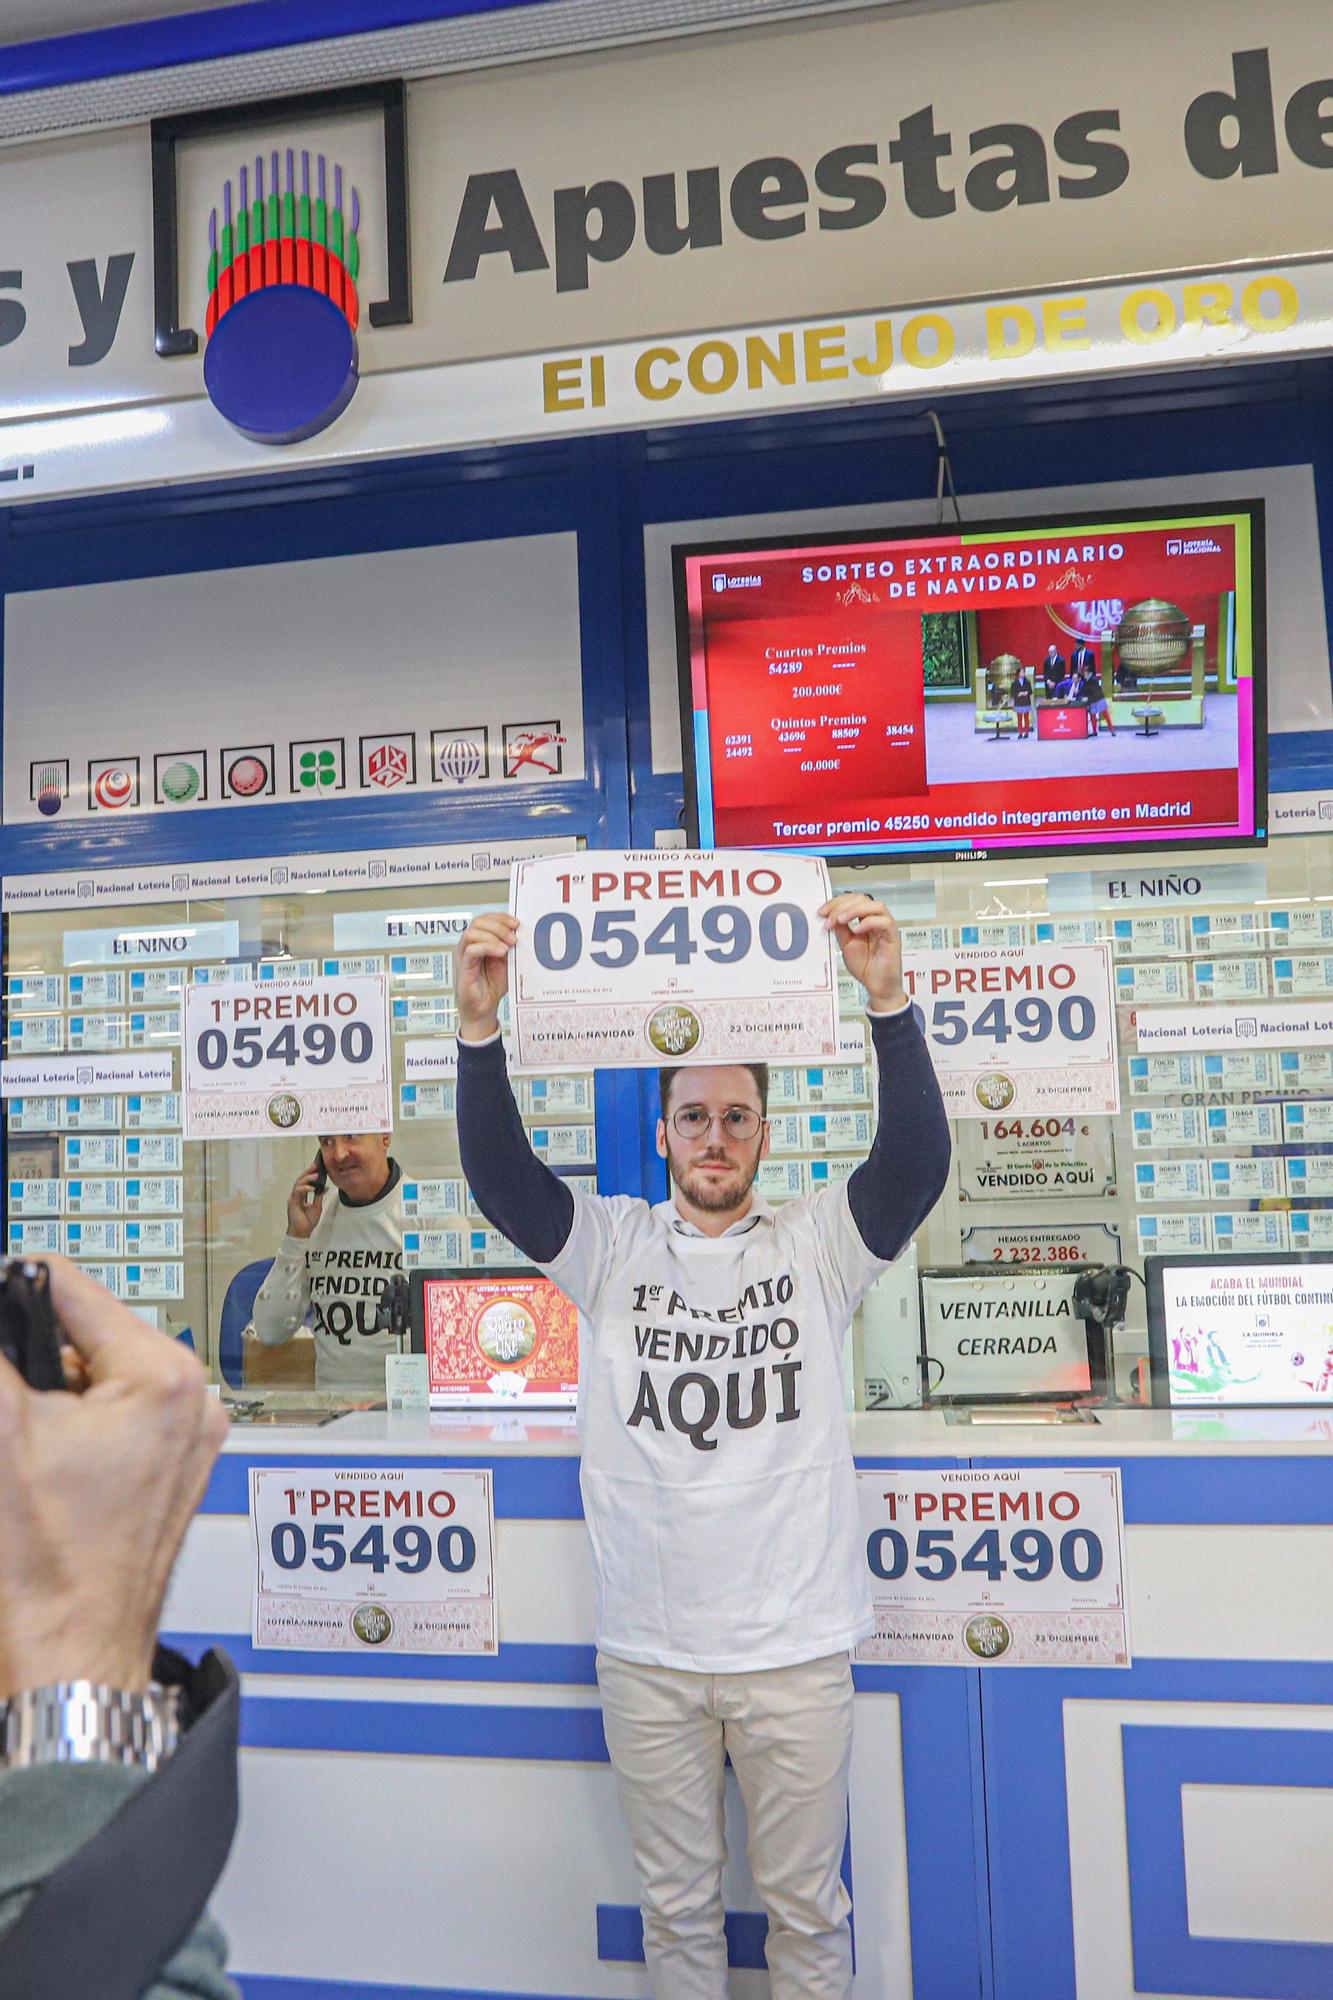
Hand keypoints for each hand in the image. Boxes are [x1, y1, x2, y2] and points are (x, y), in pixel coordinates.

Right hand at [0, 1258, 228, 1697]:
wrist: (67, 1663)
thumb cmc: (47, 1574)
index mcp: (164, 1377)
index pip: (71, 1287)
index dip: (10, 1292)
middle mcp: (192, 1403)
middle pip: (84, 1336)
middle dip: (27, 1362)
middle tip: (10, 1414)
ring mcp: (187, 1442)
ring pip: (93, 1382)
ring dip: (45, 1399)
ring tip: (24, 1452)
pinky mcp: (170, 1475)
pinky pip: (111, 1424)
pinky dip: (68, 1433)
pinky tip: (40, 1472)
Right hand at [285, 1162, 323, 1238]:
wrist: (303, 1232)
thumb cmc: (308, 1222)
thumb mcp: (317, 1206)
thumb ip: (319, 1196)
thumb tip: (324, 1187)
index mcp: (302, 1196)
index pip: (305, 1182)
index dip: (310, 1174)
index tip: (317, 1167)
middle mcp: (296, 1196)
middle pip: (300, 1180)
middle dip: (308, 1172)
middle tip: (315, 1165)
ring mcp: (293, 1198)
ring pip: (298, 1184)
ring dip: (307, 1178)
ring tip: (316, 1175)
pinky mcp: (292, 1203)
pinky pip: (297, 1192)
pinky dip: (304, 1188)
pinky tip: (312, 1188)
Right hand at [455, 911, 518, 1038]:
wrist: (484, 1009)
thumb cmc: (492, 986)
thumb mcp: (507, 963)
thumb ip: (510, 948)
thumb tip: (520, 933)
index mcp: (480, 941)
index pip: (486, 919)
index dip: (500, 917)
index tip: (516, 923)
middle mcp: (469, 945)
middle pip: (478, 922)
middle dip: (498, 926)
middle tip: (513, 937)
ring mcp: (464, 955)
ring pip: (472, 933)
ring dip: (493, 935)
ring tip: (507, 946)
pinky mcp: (463, 967)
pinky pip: (471, 950)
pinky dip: (487, 947)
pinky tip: (500, 952)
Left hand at [819, 893, 905, 1011]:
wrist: (877, 986)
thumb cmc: (866, 966)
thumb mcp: (846, 945)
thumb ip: (841, 930)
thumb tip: (831, 915)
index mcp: (865, 920)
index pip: (853, 900)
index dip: (836, 903)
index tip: (822, 912)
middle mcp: (877, 920)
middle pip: (862, 898)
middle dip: (842, 905)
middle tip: (828, 917)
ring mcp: (886, 927)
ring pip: (876, 905)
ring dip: (855, 910)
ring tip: (841, 920)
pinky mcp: (893, 937)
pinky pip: (885, 922)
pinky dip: (869, 922)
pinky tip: (857, 930)